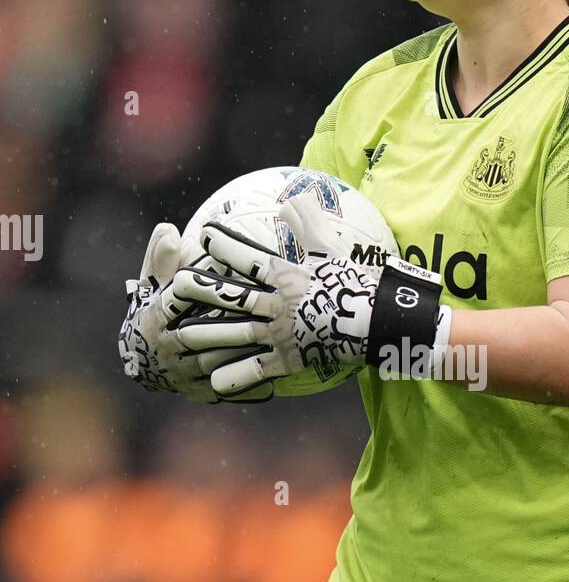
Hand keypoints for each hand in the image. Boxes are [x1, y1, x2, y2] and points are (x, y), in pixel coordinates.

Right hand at [118, 222, 274, 401]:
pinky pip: (226, 389)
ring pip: (216, 363)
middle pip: (200, 335)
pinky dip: (248, 385)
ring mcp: (182, 375)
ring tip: (277, 343)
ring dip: (244, 355)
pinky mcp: (198, 392)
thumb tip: (168, 230)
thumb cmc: (154, 308)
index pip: (176, 301)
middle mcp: (165, 348)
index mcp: (153, 317)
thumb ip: (161, 257)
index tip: (234, 275)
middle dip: (231, 325)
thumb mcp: (152, 282)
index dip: (205, 289)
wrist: (141, 359)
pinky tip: (273, 377)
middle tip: (265, 313)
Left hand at [170, 193, 451, 397]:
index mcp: (288, 277)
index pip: (251, 258)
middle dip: (202, 292)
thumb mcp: (333, 253)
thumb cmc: (359, 284)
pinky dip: (236, 377)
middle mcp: (278, 305)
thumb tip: (295, 198)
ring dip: (207, 336)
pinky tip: (213, 383)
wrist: (380, 324)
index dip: (226, 246)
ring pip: (236, 334)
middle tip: (174, 286)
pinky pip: (257, 371)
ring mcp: (282, 334)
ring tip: (180, 337)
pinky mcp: (290, 360)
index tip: (203, 234)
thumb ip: (309, 226)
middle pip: (232, 297)